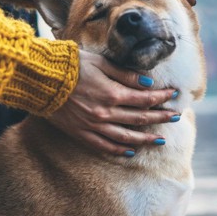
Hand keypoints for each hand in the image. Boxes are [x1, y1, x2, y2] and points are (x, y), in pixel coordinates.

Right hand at [49, 50, 179, 156]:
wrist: (41, 79)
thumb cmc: (71, 65)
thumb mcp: (101, 63)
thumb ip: (126, 75)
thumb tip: (148, 82)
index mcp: (112, 93)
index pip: (145, 98)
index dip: (161, 97)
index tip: (174, 95)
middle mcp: (106, 113)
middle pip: (140, 118)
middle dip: (160, 118)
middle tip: (175, 118)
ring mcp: (94, 126)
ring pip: (126, 137)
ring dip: (145, 139)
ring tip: (160, 140)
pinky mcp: (81, 133)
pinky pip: (104, 146)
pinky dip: (119, 150)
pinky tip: (130, 151)